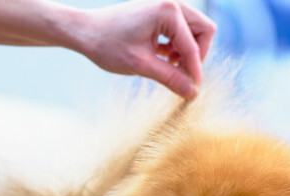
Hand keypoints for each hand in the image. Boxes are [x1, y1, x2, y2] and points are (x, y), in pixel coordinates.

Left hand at [76, 1, 216, 98]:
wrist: (85, 31)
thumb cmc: (108, 45)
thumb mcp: (141, 65)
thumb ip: (170, 78)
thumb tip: (193, 93)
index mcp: (168, 11)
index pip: (193, 47)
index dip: (194, 72)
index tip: (192, 92)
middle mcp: (171, 3)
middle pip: (204, 31)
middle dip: (196, 56)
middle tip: (181, 75)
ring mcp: (166, 5)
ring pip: (195, 30)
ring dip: (187, 51)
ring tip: (169, 66)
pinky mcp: (160, 11)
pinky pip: (182, 29)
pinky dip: (178, 45)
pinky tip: (163, 58)